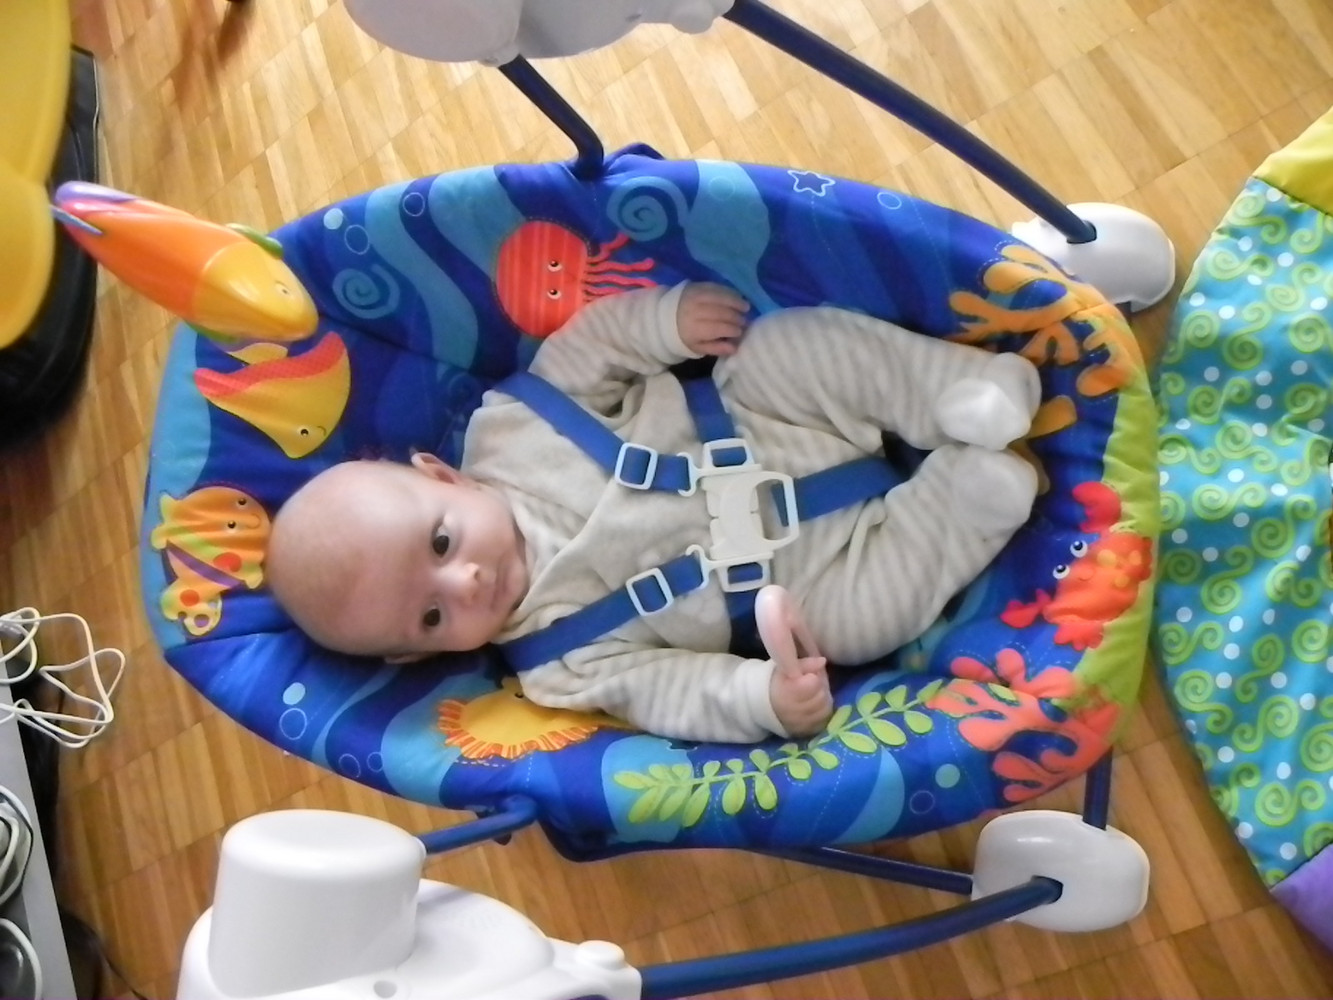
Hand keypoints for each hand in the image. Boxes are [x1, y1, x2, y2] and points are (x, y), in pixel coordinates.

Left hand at [677, 282, 748, 356]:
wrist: (665, 316)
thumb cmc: (685, 335)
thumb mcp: (697, 347)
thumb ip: (716, 348)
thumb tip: (735, 348)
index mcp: (694, 329)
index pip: (719, 328)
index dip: (733, 330)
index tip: (741, 332)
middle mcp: (695, 311)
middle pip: (721, 313)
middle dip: (736, 318)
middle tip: (745, 321)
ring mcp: (695, 296)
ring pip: (720, 298)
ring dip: (736, 302)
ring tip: (746, 308)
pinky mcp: (697, 286)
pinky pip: (716, 288)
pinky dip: (729, 292)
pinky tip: (737, 297)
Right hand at [758, 586, 831, 736]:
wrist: (760, 705)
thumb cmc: (776, 682)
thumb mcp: (785, 668)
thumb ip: (804, 663)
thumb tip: (823, 661)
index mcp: (787, 691)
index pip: (814, 683)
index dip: (813, 677)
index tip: (807, 676)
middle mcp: (793, 709)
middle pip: (821, 696)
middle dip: (820, 688)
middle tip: (812, 685)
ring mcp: (799, 723)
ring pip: (824, 709)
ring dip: (823, 701)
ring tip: (814, 696)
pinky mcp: (804, 731)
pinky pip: (822, 722)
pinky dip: (821, 714)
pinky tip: (814, 707)